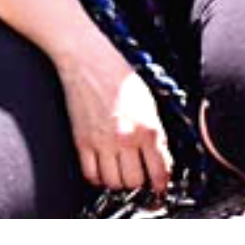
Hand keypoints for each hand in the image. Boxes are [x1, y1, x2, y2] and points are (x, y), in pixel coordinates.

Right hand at [56, 38, 172, 195]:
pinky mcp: (82, 143)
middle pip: (135, 182)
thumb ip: (155, 128)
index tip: (161, 185)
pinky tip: (103, 170)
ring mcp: (102, 143)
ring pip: (113, 183)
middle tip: (141, 177)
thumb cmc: (118, 72)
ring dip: (119, 182)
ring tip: (122, 174)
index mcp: (148, 126)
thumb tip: (161, 152)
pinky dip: (98, 178)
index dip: (161, 182)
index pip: (159, 169)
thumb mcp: (149, 98)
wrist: (89, 59)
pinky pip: (90, 174)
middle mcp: (126, 138)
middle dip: (140, 183)